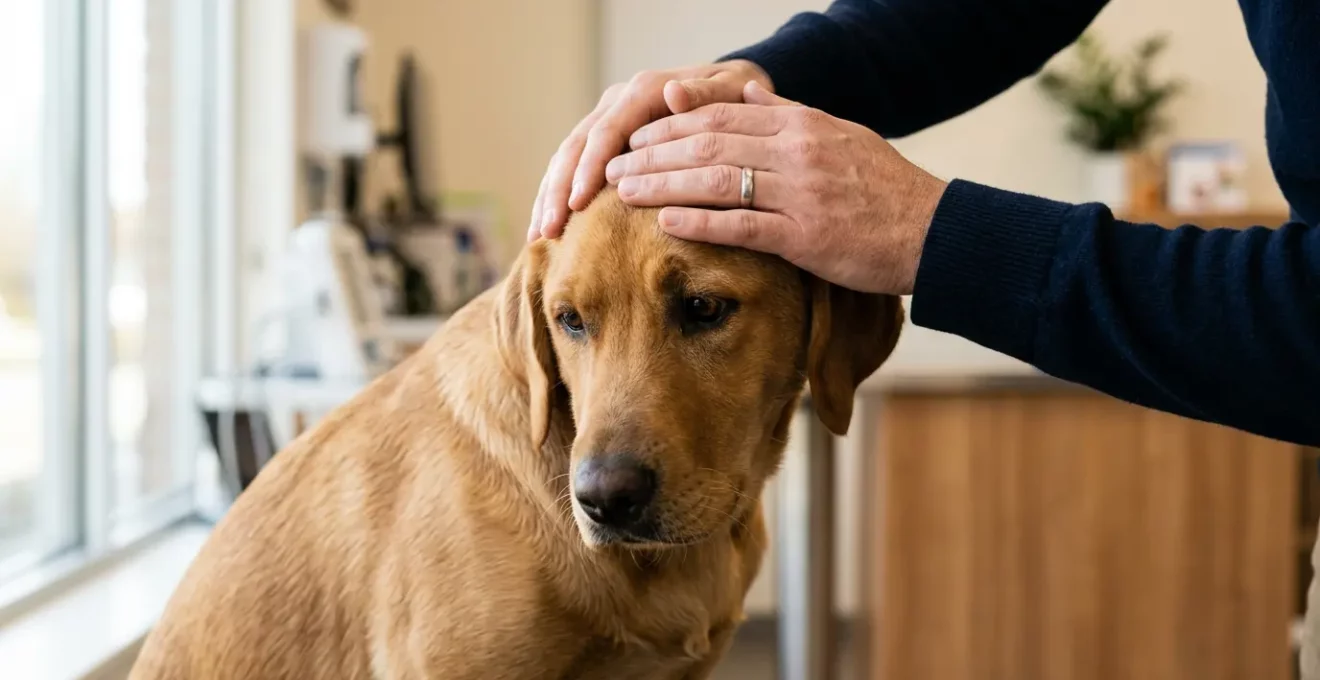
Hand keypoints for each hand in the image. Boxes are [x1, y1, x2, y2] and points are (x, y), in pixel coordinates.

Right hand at [528, 60, 772, 241]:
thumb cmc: (735, 96)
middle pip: (576, 148)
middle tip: (548, 230)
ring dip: (549, 198)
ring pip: (566, 159)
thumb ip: (705, 96)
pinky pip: (573, 170)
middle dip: (558, 191)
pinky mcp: (605, 143)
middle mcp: (617, 104)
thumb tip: (674, 93)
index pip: (606, 132)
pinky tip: (546, 230)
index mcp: (643, 92)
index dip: (589, 168)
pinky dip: (557, 198)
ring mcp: (607, 122)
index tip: (576, 204)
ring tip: (539, 237)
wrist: (729, 89)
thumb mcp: (730, 90)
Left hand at [605, 82, 947, 295]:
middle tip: (613, 167)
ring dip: (662, 185)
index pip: (722, 116)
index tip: (637, 137)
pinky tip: (664, 223)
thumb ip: (790, 113)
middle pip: (708, 144)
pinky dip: (699, 222)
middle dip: (654, 154)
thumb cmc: (884, 187)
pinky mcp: (806, 236)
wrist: (933, 231)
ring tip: (622, 193)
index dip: (672, 126)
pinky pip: (741, 226)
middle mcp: (797, 151)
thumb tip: (749, 87)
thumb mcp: (840, 134)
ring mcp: (800, 193)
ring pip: (716, 181)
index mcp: (802, 125)